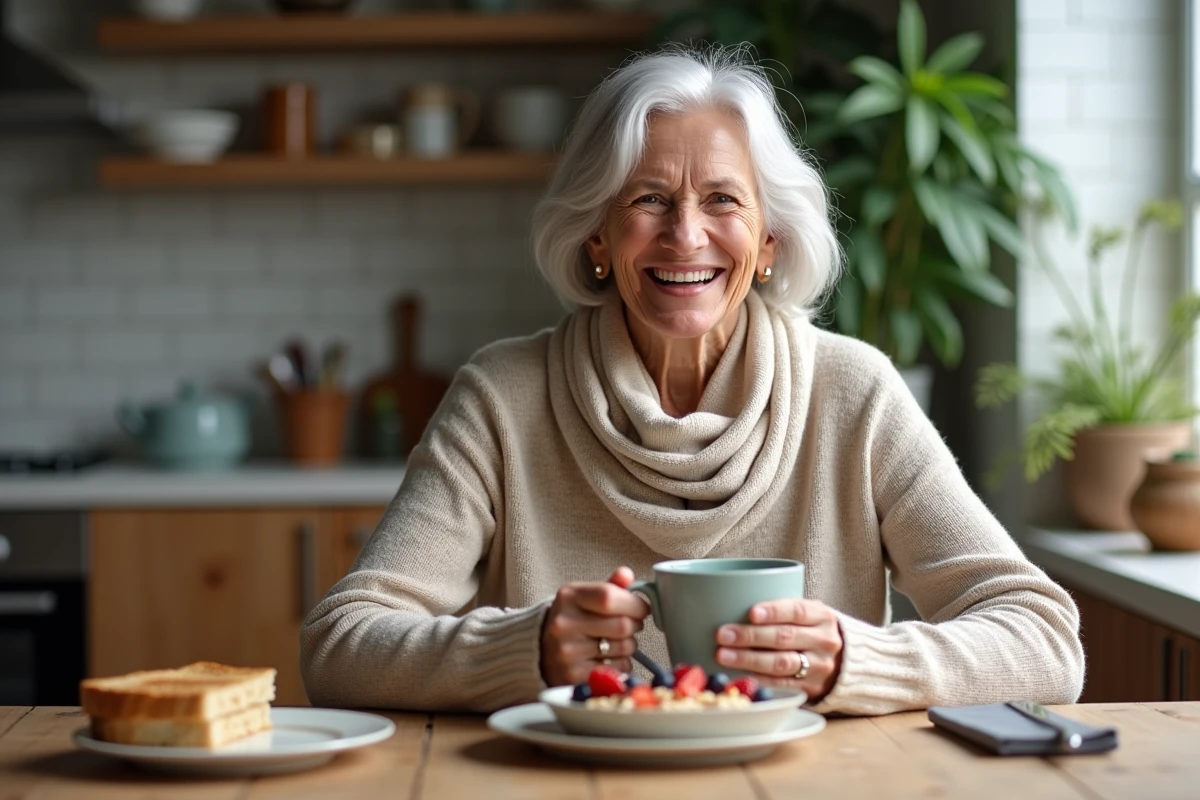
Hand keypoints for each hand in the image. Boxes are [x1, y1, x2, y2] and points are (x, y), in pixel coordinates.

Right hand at [540, 566, 649, 686]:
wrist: (541, 649)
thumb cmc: (572, 619)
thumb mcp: (584, 596)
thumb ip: (608, 586)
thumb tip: (626, 574)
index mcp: (568, 597)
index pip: (609, 597)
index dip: (635, 604)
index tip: (642, 608)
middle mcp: (563, 623)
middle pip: (622, 625)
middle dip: (636, 625)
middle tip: (632, 625)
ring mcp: (567, 652)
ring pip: (623, 648)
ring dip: (629, 645)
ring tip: (616, 641)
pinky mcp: (573, 675)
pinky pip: (618, 668)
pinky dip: (622, 664)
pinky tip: (609, 658)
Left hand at [714, 599, 843, 701]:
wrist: (845, 662)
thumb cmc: (812, 631)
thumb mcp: (808, 614)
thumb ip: (781, 610)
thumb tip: (731, 606)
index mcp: (822, 616)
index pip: (797, 611)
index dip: (773, 611)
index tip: (750, 613)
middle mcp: (824, 641)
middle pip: (784, 637)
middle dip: (750, 636)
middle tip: (722, 634)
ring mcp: (819, 667)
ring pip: (781, 663)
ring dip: (749, 659)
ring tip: (723, 655)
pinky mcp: (811, 688)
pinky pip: (782, 683)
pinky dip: (758, 679)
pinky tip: (738, 673)